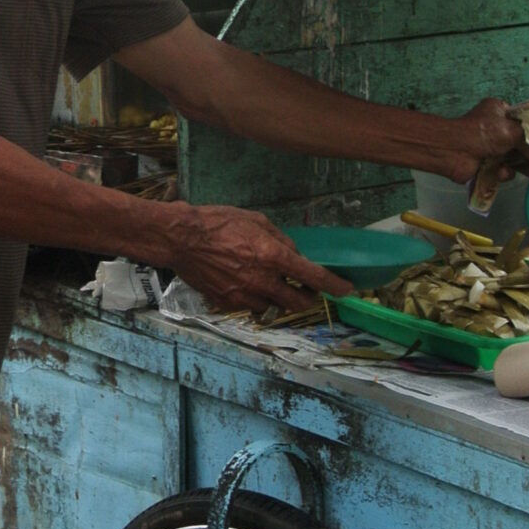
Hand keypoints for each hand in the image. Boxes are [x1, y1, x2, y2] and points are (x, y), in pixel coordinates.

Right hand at [166, 206, 346, 314]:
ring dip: (277, 297)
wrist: (181, 239)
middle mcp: (262, 280)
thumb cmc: (218, 223)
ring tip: (267, 282)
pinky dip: (254, 299)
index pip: (314, 277)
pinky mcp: (228, 304)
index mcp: (273, 256)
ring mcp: (244, 296)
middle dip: (307, 298)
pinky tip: (245, 283)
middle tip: (305, 289)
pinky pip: (250, 307)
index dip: (335, 286)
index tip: (347, 291)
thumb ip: (280, 239)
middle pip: (298, 302)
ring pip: (273, 307)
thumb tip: (294, 254)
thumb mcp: (256, 220)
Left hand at [444, 98, 528, 190]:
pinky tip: (502, 172)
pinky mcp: (488, 164)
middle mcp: (498, 128)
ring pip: (517, 158)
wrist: (452, 151)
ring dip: (523, 165)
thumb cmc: (479, 133)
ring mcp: (493, 147)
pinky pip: (505, 170)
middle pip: (526, 142)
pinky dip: (505, 172)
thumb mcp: (512, 132)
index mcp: (502, 112)